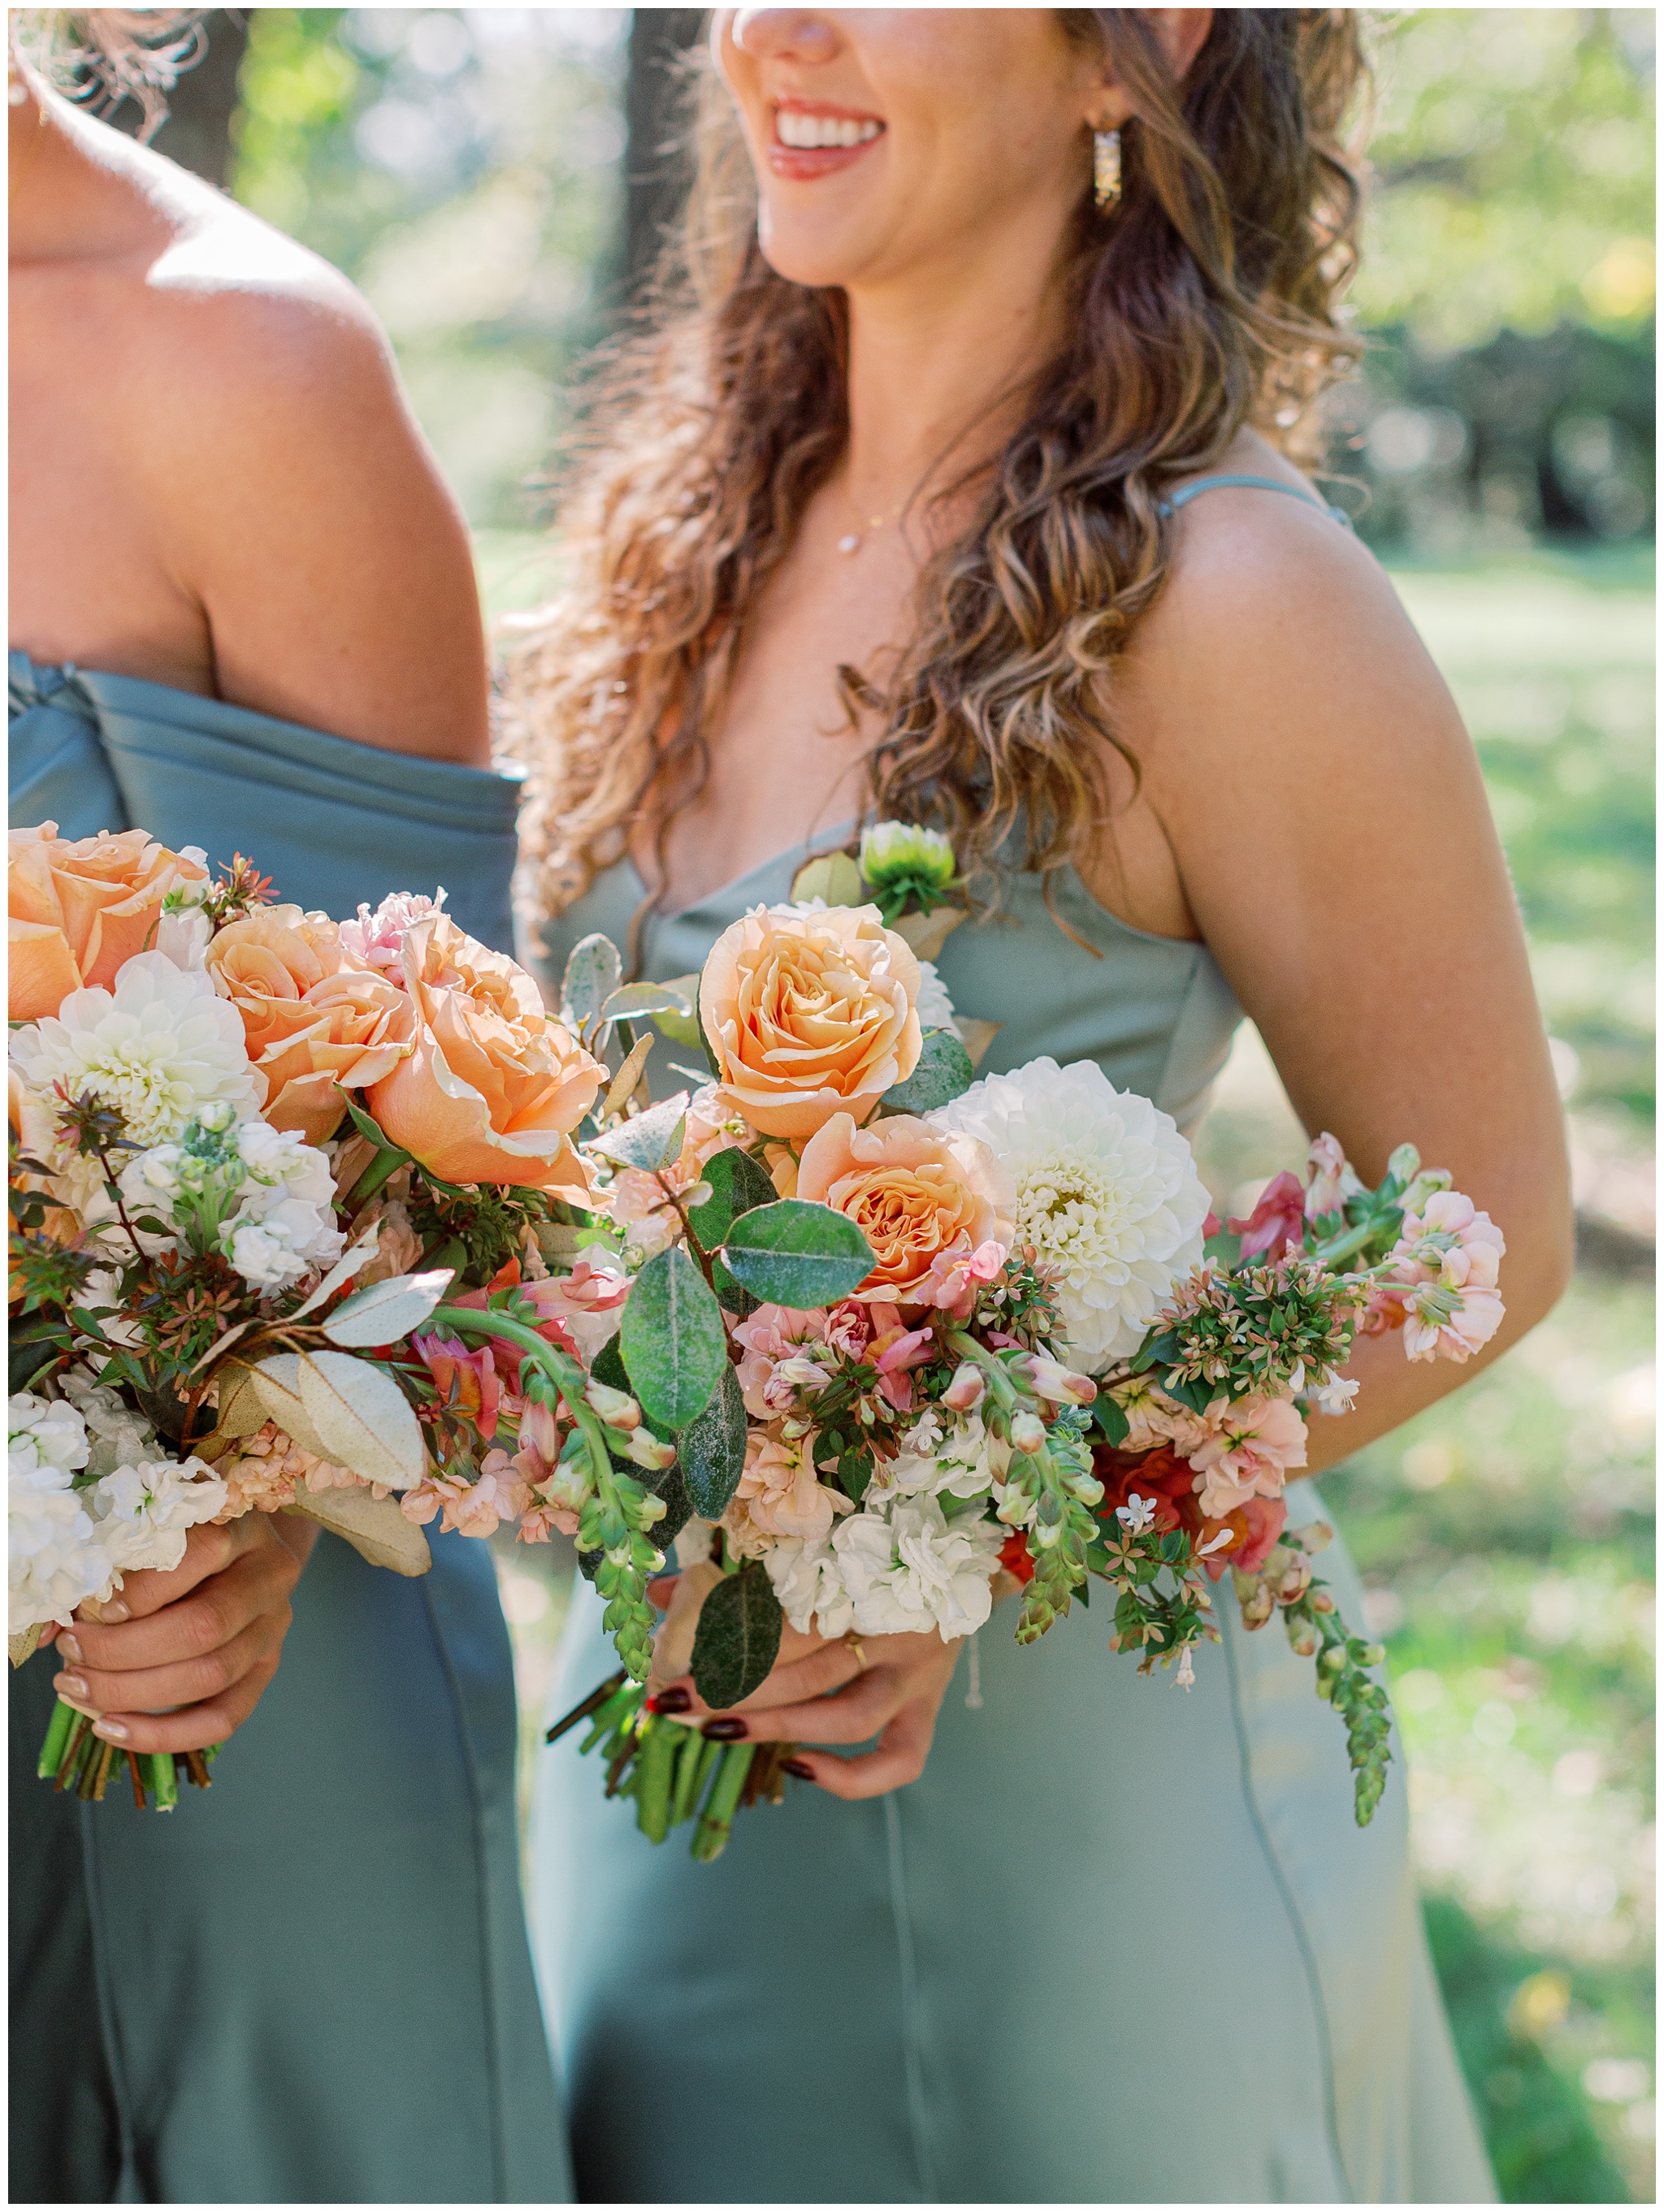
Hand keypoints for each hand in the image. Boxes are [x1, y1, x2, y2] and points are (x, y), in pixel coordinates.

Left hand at [44, 1514, 312, 1755]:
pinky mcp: (266, 1670)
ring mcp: (273, 1629)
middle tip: (71, 1655)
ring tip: (78, 1688)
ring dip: (133, 1692)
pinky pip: (223, 1718)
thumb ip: (113, 1567)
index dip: (145, 1589)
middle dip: (124, 1652)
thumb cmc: (188, 1540)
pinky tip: (112, 1729)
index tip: (95, 1609)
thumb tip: (53, 1629)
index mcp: (245, 1529)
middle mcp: (269, 1579)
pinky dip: (163, 1734)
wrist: (245, 1551)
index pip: (203, 1554)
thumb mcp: (158, 1533)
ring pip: (211, 1675)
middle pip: (204, 1627)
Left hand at [647, 1576, 961, 1799]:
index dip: (720, 1642)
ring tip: (716, 1731)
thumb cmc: (872, 1553)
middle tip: (674, 1703)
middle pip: (806, 1668)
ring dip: (775, 1727)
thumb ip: (736, 1578)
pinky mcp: (929, 1707)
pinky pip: (899, 1759)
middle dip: (732, 1689)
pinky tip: (795, 1766)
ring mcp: (916, 1673)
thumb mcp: (812, 1554)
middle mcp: (894, 1625)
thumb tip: (661, 1595)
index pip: (784, 1620)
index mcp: (865, 1576)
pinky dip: (850, 1776)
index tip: (666, 1663)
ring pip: (845, 1715)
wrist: (968, 1557)